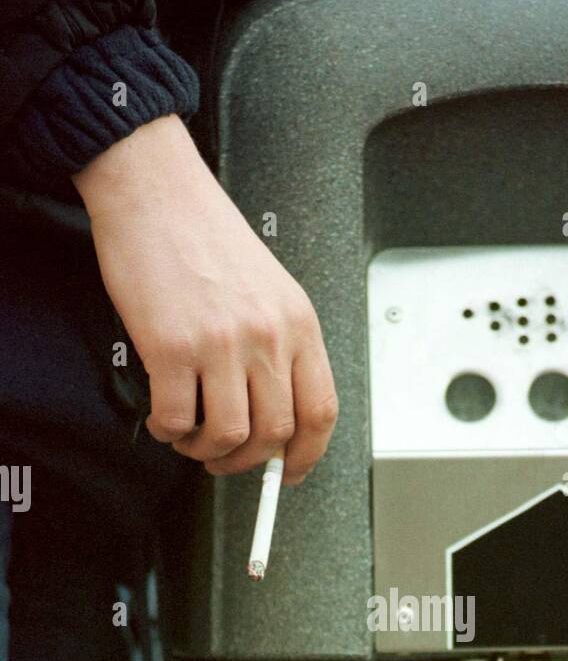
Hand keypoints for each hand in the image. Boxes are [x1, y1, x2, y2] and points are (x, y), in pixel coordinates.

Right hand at [72, 115, 337, 481]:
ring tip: (190, 437)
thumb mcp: (268, 289)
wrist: (155, 189)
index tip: (290, 471)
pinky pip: (178, 419)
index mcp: (298, 323)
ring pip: (229, 436)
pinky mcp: (172, 347)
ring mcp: (221, 344)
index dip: (306, 454)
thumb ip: (278, 348)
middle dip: (248, 461)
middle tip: (225, 458)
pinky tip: (165, 417)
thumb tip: (273, 413)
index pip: (320, 410)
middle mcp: (267, 336)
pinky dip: (169, 431)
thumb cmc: (204, 235)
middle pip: (275, 432)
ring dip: (206, 451)